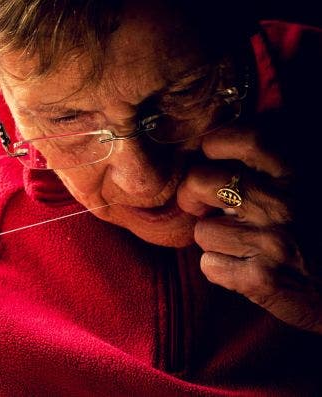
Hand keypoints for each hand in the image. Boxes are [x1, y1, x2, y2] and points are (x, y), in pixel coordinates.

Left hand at [177, 122, 321, 333]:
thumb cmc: (318, 232)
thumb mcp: (307, 185)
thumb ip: (271, 166)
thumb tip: (215, 145)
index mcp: (298, 173)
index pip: (241, 138)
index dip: (214, 147)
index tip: (211, 160)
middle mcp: (283, 204)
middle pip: (200, 181)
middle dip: (193, 195)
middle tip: (204, 206)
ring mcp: (272, 242)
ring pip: (202, 230)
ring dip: (215, 240)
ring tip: (242, 245)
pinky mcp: (261, 280)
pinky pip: (209, 265)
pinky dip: (220, 271)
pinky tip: (245, 270)